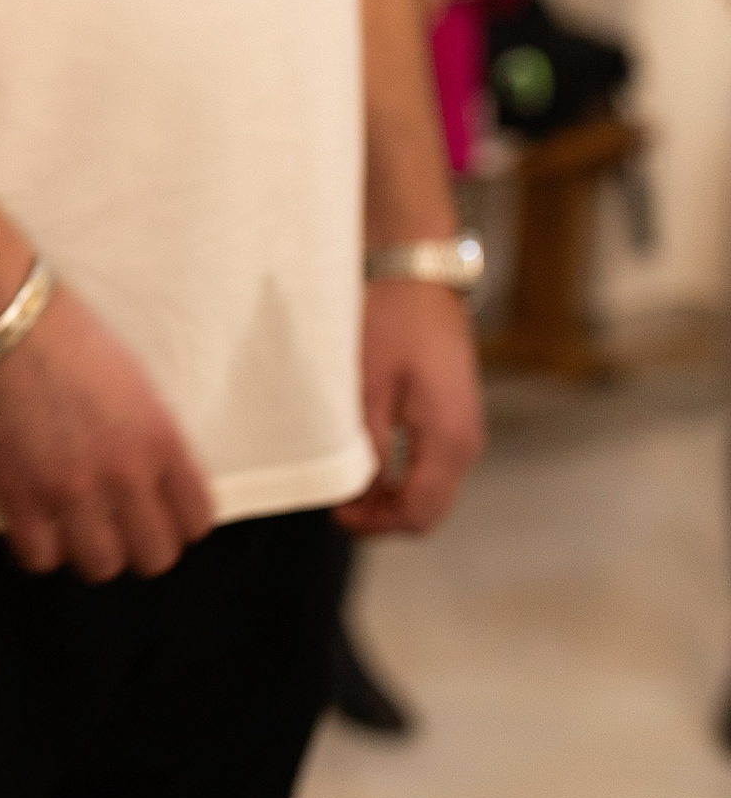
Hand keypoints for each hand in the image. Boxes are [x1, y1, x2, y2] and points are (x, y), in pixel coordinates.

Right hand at [0, 285, 214, 579]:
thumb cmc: (63, 329)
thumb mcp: (130, 379)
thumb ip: (145, 433)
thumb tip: (141, 471)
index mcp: (161, 438)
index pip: (196, 519)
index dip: (177, 524)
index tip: (157, 515)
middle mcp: (125, 472)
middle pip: (154, 556)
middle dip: (136, 546)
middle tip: (113, 524)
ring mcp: (71, 489)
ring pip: (100, 565)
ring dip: (88, 551)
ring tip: (71, 528)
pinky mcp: (18, 496)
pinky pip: (40, 558)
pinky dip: (38, 549)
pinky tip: (32, 524)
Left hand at [335, 280, 482, 534]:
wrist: (416, 273)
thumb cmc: (390, 319)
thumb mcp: (365, 384)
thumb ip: (366, 444)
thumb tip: (357, 491)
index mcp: (449, 439)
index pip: (419, 514)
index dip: (374, 524)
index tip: (334, 512)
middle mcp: (465, 441)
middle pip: (426, 509)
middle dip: (379, 515)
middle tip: (333, 499)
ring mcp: (461, 428)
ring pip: (427, 488)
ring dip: (386, 494)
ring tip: (341, 477)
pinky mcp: (450, 414)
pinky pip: (427, 463)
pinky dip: (396, 472)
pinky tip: (362, 455)